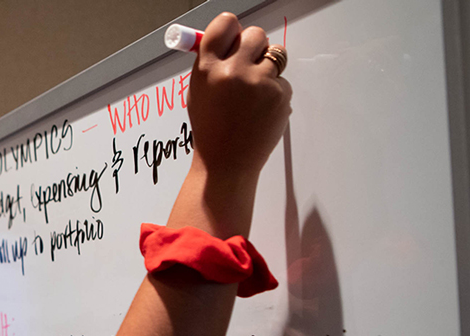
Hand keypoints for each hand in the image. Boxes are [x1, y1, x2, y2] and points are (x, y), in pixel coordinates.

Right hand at [187, 13, 292, 178]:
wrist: (226, 163)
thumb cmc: (212, 130)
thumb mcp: (199, 93)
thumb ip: (211, 64)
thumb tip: (228, 39)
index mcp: (207, 69)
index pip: (224, 25)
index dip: (231, 28)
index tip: (234, 34)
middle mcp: (232, 72)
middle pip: (255, 34)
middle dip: (254, 46)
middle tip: (249, 63)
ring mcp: (258, 83)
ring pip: (275, 55)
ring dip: (267, 68)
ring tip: (254, 93)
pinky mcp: (279, 95)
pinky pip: (282, 80)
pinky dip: (275, 92)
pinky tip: (261, 111)